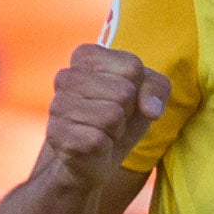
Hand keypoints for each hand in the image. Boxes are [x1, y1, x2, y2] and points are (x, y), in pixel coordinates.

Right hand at [41, 43, 170, 171]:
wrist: (96, 158)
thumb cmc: (122, 117)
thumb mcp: (147, 95)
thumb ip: (157, 88)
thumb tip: (151, 110)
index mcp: (86, 55)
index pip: (133, 67)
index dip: (137, 89)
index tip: (124, 98)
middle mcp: (65, 76)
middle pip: (124, 92)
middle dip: (127, 111)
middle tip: (113, 118)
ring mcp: (57, 105)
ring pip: (111, 116)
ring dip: (115, 130)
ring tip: (103, 131)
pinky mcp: (56, 135)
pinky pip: (97, 140)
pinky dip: (104, 148)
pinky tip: (92, 146)